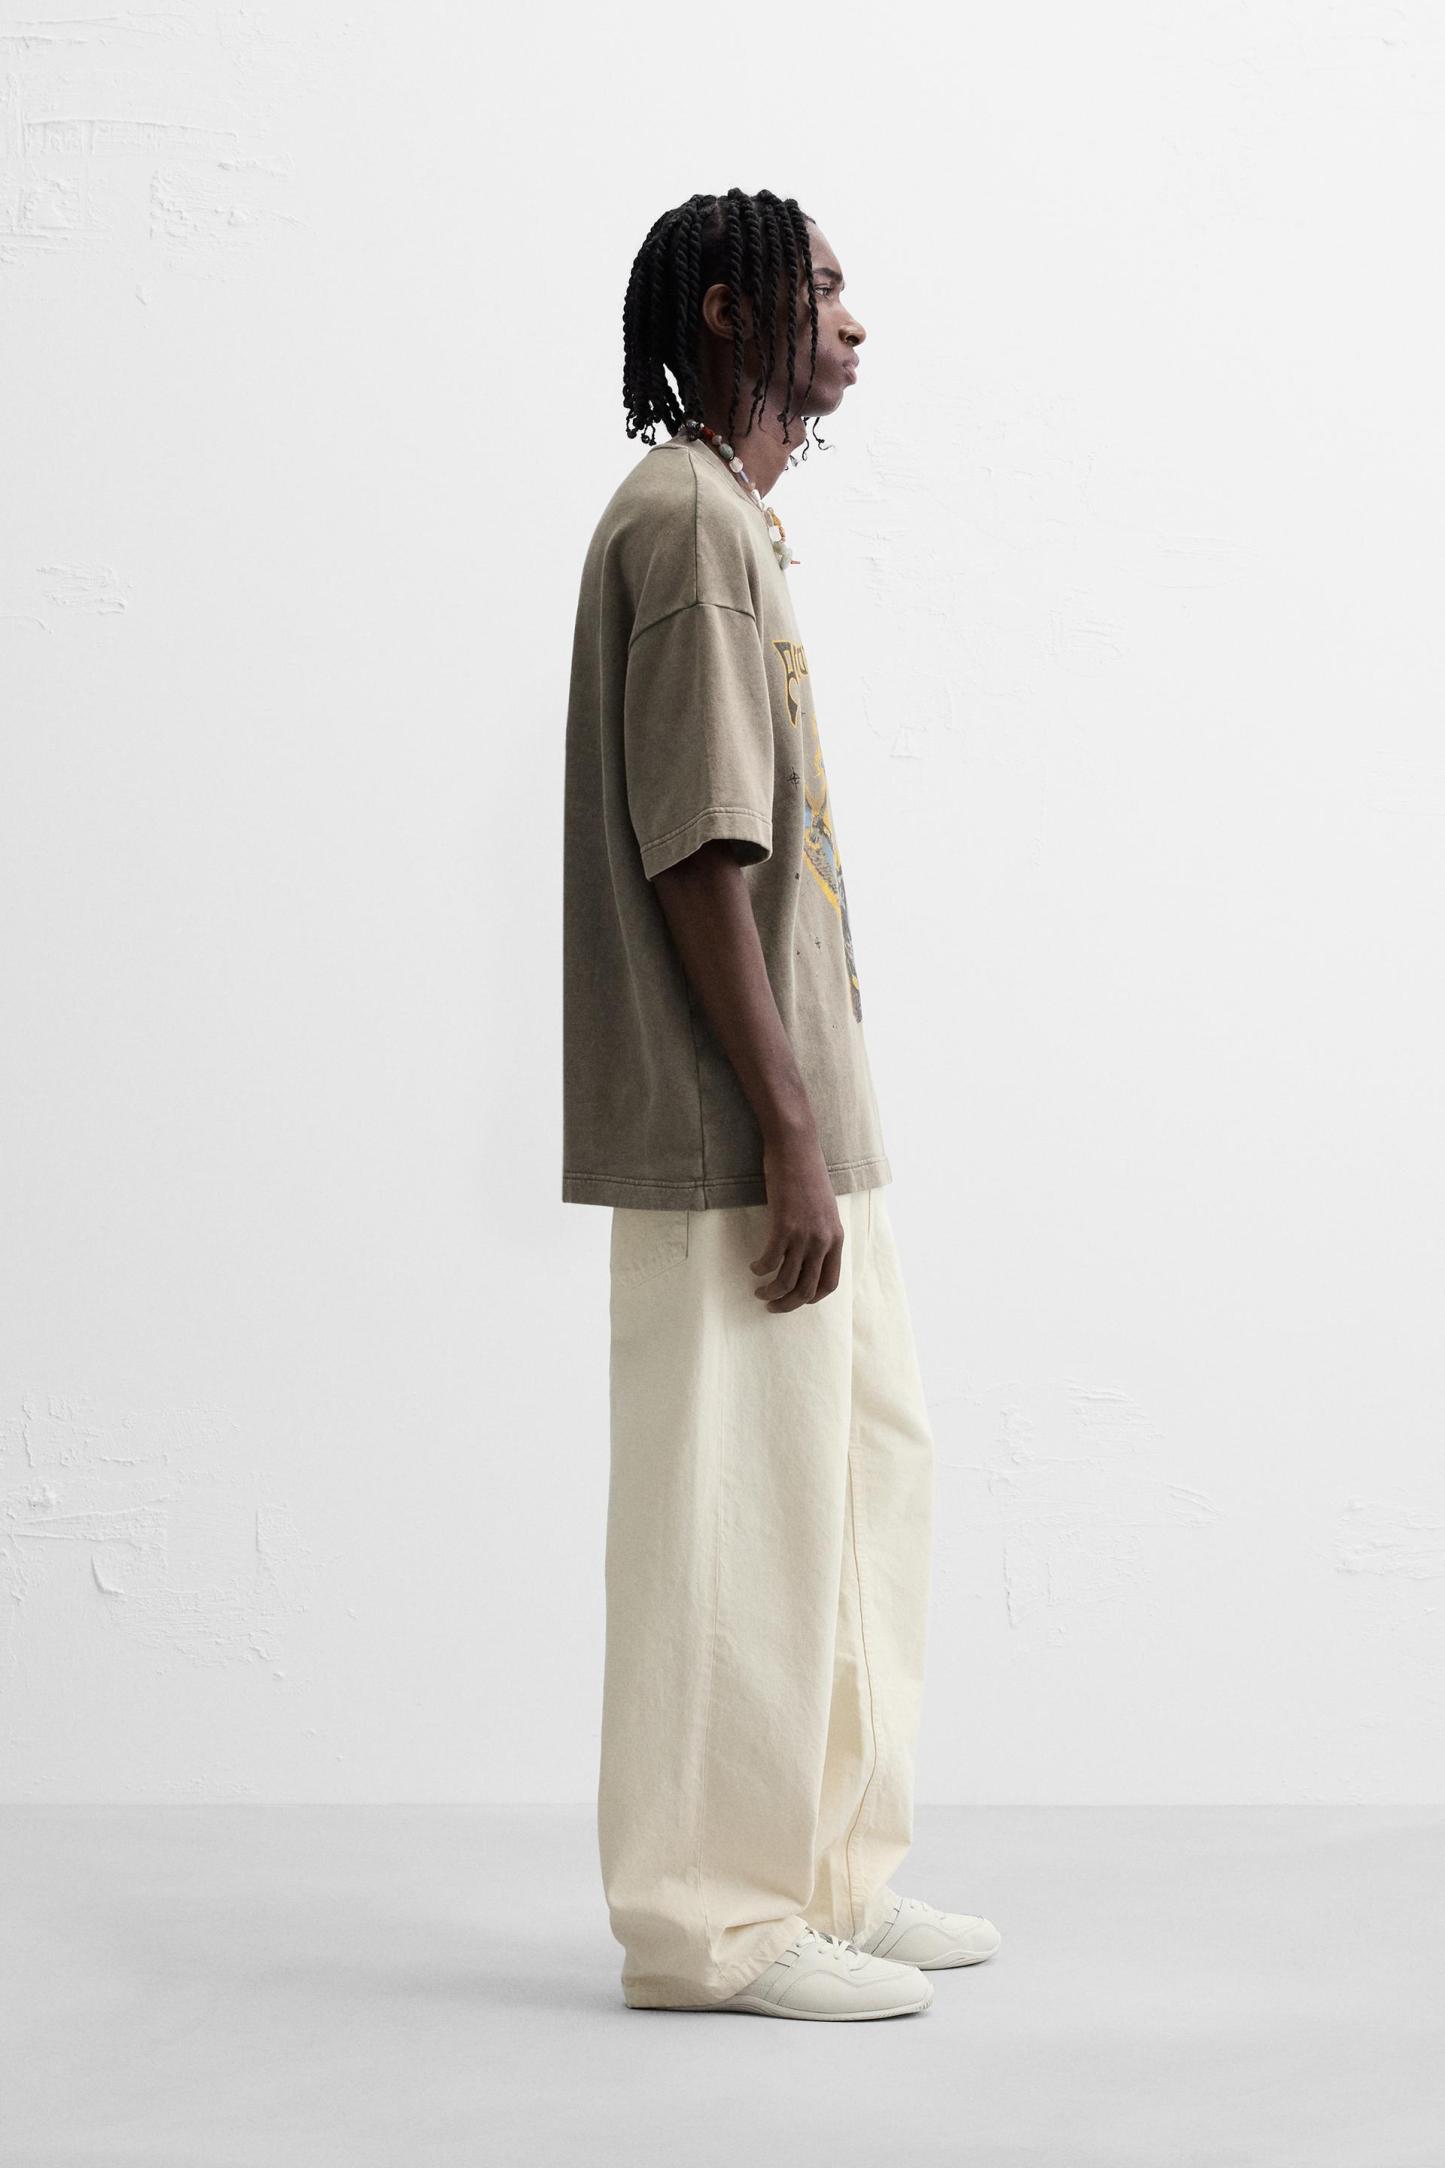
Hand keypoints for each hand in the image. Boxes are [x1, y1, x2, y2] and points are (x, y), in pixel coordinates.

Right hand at [749, 1134, 845, 1310]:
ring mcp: (804, 1235)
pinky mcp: (783, 1226)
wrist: (797, 1148)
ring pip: (786, 1281)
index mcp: (836, 1239)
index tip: (795, 1299)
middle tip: (771, 1304)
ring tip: (759, 1290)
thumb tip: (807, 1255)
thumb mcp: (823, 1209)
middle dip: (787, 1303)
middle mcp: (823, 1241)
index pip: (829, 1284)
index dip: (811, 1298)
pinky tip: (753, 1266)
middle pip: (806, 1289)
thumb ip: (819, 1233)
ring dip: (770, 1291)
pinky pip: (770, 1261)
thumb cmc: (807, 1174)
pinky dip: (760, 1269)